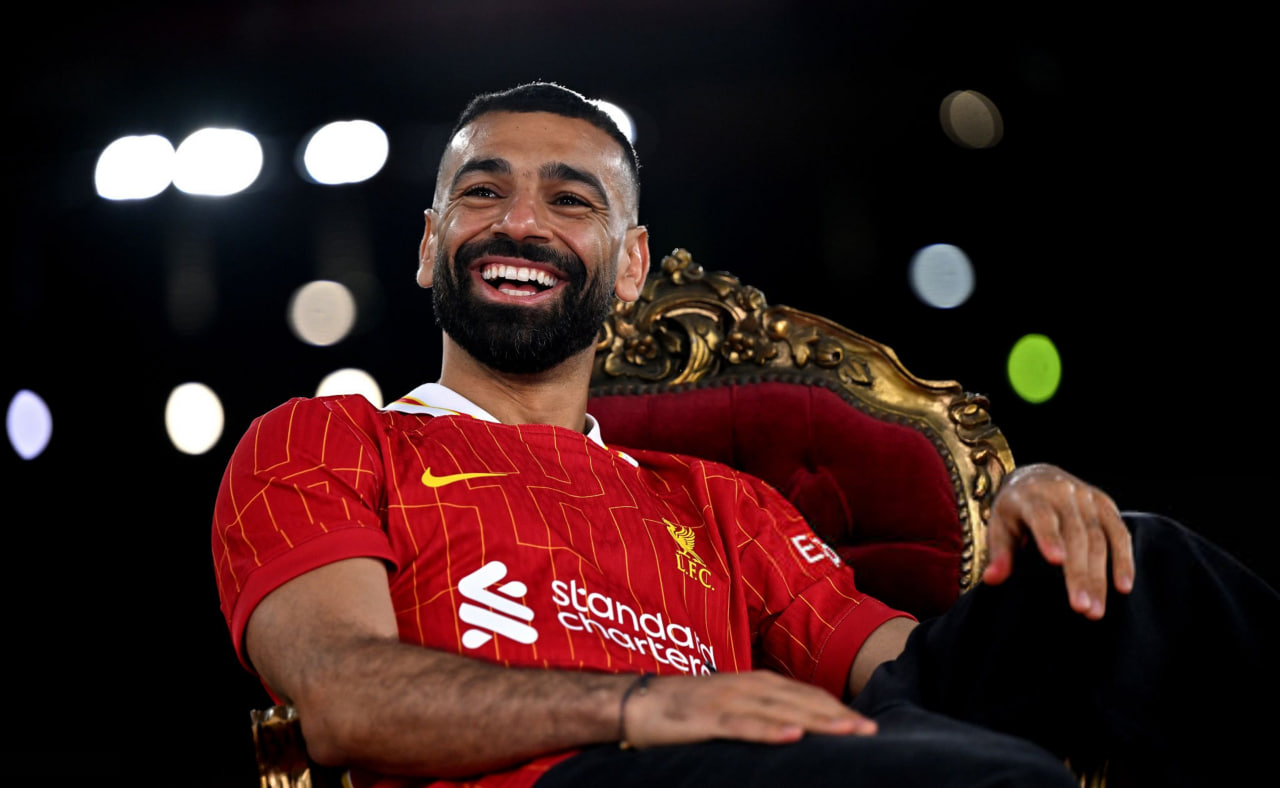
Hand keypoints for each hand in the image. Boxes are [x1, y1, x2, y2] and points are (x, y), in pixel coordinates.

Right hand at [620, 671, 875, 748]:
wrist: (635, 702)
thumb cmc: (685, 708)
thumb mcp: (729, 706)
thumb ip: (760, 711)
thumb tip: (797, 726)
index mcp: (754, 682)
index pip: (805, 694)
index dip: (836, 707)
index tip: (865, 723)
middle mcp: (745, 686)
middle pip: (799, 700)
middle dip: (837, 715)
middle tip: (870, 731)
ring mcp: (725, 701)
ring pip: (779, 711)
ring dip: (815, 721)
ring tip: (846, 732)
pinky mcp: (705, 720)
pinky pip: (742, 726)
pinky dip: (768, 730)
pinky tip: (792, 736)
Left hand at [982, 463, 1133, 618]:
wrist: (1038, 476)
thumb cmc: (1016, 510)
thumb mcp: (1000, 525)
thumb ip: (999, 552)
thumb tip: (991, 580)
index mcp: (1030, 496)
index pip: (1041, 516)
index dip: (1049, 537)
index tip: (1055, 561)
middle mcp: (1061, 493)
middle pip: (1075, 535)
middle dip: (1079, 574)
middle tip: (1081, 608)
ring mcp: (1087, 498)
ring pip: (1098, 539)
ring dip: (1099, 577)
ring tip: (1095, 609)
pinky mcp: (1106, 504)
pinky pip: (1120, 534)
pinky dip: (1124, 560)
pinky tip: (1123, 587)